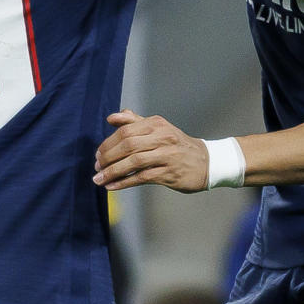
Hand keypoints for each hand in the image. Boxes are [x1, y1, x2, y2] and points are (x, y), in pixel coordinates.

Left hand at [93, 109, 209, 192]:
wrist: (206, 161)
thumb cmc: (176, 145)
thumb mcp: (158, 128)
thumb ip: (134, 122)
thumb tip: (111, 117)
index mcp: (156, 123)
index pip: (126, 130)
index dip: (108, 143)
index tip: (98, 154)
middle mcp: (162, 137)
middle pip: (128, 145)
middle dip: (108, 157)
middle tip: (97, 167)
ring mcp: (167, 155)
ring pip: (133, 162)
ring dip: (113, 171)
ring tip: (99, 179)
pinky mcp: (169, 173)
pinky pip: (142, 177)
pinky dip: (124, 182)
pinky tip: (113, 186)